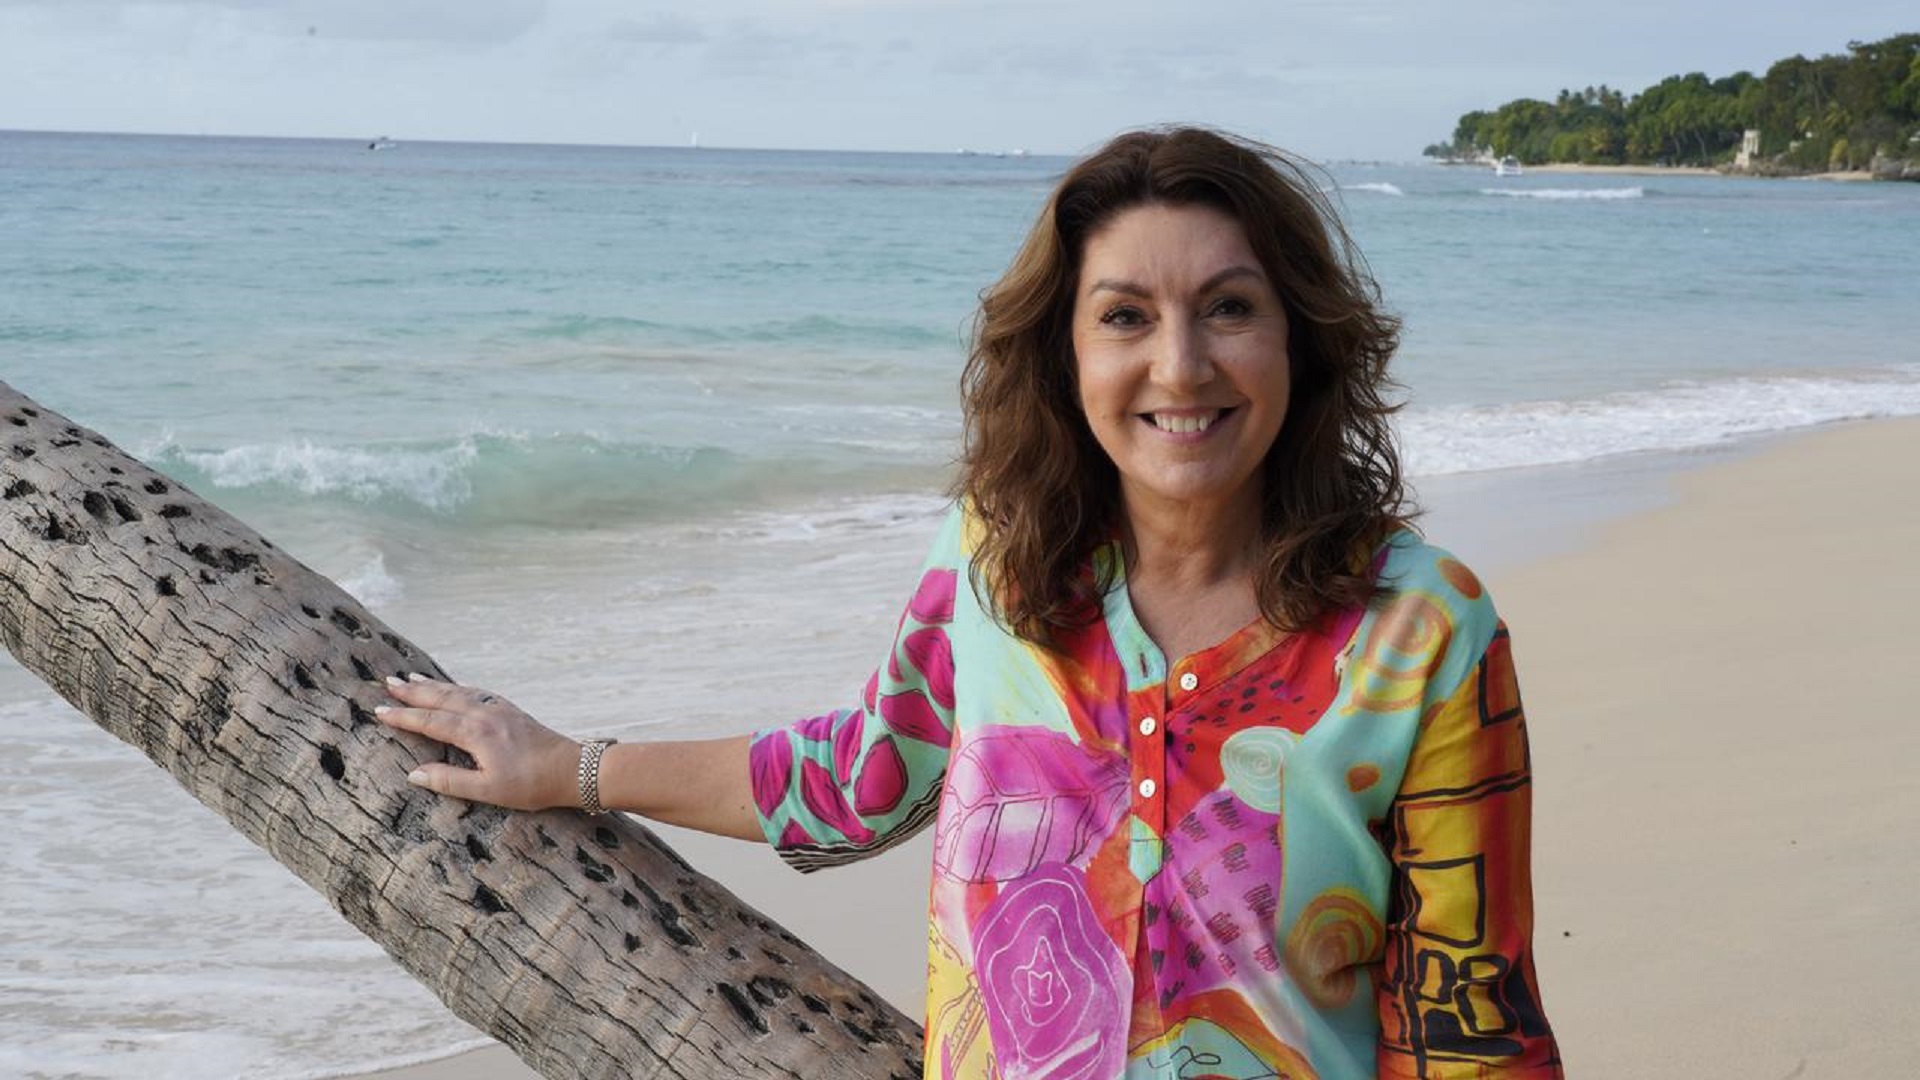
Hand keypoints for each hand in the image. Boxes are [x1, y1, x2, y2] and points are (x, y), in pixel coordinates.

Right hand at [375, 674, 579, 810]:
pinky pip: (477, 692)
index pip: (430, 721)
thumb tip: (414, 774)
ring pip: (459, 691)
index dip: (403, 716)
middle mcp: (485, 714)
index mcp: (476, 733)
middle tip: (387, 681)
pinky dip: (459, 686)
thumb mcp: (488, 791)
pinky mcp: (512, 710)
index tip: (379, 710)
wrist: (573, 769)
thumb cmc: (532, 785)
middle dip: (413, 691)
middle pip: (441, 698)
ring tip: (411, 678)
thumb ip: (449, 780)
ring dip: (434, 685)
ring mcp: (500, 709)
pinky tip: (456, 686)